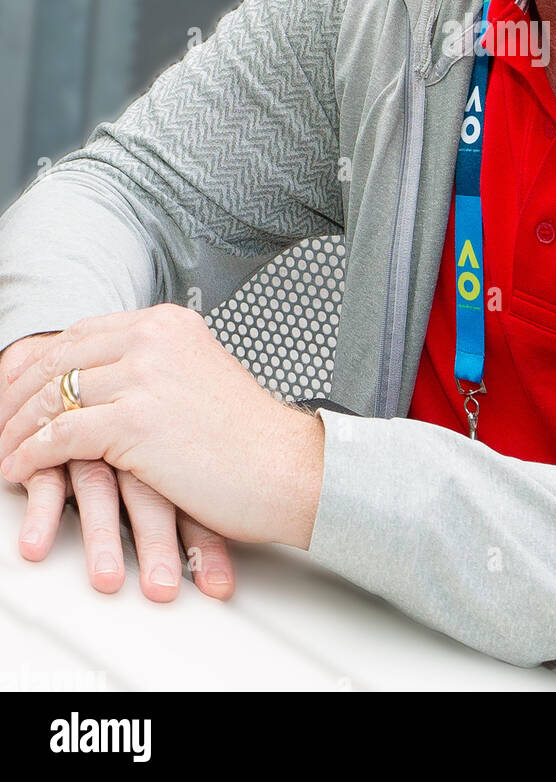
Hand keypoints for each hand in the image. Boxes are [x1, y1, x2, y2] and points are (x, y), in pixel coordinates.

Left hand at [0, 331, 235, 600]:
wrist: (288, 468)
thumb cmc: (248, 437)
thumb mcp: (197, 377)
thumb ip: (152, 368)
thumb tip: (104, 381)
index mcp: (166, 322)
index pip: (79, 333)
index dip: (36, 364)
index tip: (12, 391)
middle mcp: (153, 337)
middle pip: (57, 358)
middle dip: (14, 395)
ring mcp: (144, 375)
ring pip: (52, 395)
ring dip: (15, 429)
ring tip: (1, 452)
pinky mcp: (136, 421)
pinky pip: (61, 435)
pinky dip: (31, 455)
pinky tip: (19, 471)